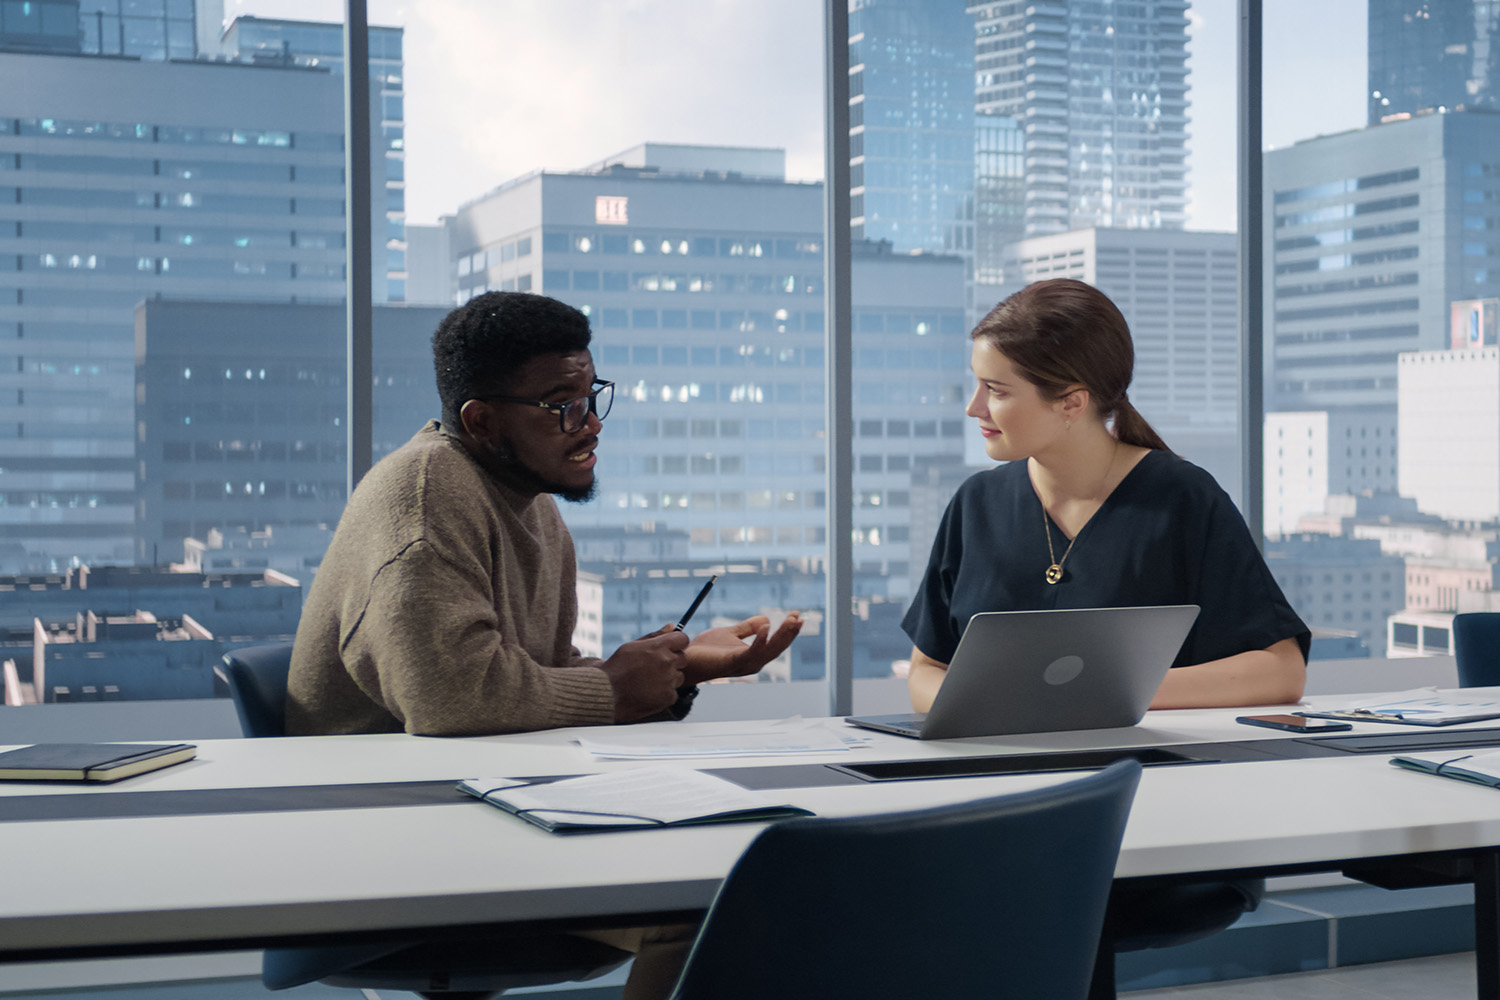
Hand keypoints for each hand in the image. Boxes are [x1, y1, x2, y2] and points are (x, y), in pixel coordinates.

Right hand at [598, 627, 689, 721]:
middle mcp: (666, 662)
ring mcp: (669, 680)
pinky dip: (664, 693)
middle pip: (683, 658)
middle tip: (654, 667)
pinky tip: (648, 693)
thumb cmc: (617, 668)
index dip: (677, 644)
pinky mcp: (668, 697)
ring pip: (678, 676)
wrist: (606, 694)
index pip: (682, 639)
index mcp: (658, 647)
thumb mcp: (632, 647)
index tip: (670, 648)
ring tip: (648, 682)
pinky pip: (673, 692)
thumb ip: (655, 636)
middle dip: (673, 661)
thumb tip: (672, 626)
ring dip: (669, 678)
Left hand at [682, 612, 803, 684]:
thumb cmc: (705, 650)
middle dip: (789, 632)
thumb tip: (766, 619)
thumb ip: (747, 628)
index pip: (775, 642)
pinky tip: (766, 628)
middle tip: (799, 617)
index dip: (787, 630)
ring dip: (781, 635)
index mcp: (753, 656)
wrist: (686, 660)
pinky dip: (760, 641)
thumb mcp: (729, 633)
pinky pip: (751, 652)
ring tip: (790, 620)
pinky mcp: (732, 663)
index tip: (797, 615)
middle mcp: (752, 663)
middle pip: (777, 648)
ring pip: (769, 651)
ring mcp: (743, 665)